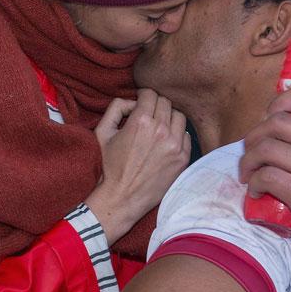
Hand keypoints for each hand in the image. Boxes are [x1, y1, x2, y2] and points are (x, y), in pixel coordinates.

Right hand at [87, 89, 190, 243]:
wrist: (121, 198)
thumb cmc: (109, 166)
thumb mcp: (103, 132)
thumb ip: (115, 107)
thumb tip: (132, 100)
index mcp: (140, 121)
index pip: (150, 93)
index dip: (144, 95)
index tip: (141, 102)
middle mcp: (160, 130)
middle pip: (166, 102)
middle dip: (155, 105)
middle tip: (148, 115)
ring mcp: (174, 145)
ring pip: (179, 116)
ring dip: (169, 118)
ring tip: (159, 128)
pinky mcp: (183, 159)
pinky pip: (187, 136)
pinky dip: (177, 135)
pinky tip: (166, 143)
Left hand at [239, 82, 290, 274]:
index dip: (281, 101)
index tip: (272, 120)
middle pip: (278, 122)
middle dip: (255, 136)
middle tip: (252, 153)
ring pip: (268, 148)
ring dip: (249, 161)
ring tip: (249, 174)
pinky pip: (268, 177)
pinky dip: (254, 183)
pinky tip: (256, 191)